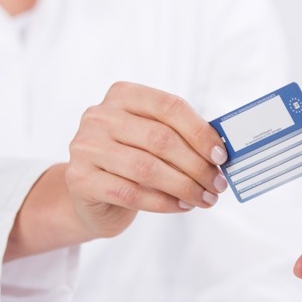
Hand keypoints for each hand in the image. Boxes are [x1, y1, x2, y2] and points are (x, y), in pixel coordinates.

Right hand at [65, 81, 228, 237]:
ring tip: (205, 198)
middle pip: (160, 138)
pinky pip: (131, 193)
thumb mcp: (151, 140)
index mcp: (122, 95)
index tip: (221, 156)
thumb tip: (220, 152)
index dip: (200, 132)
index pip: (169, 106)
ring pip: (146, 168)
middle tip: (217, 184)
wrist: (91, 197)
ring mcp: (86, 147)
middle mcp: (99, 116)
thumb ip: (180, 137)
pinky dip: (163, 202)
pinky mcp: (80, 179)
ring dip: (184, 186)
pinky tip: (182, 206)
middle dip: (197, 165)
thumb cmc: (130, 163)